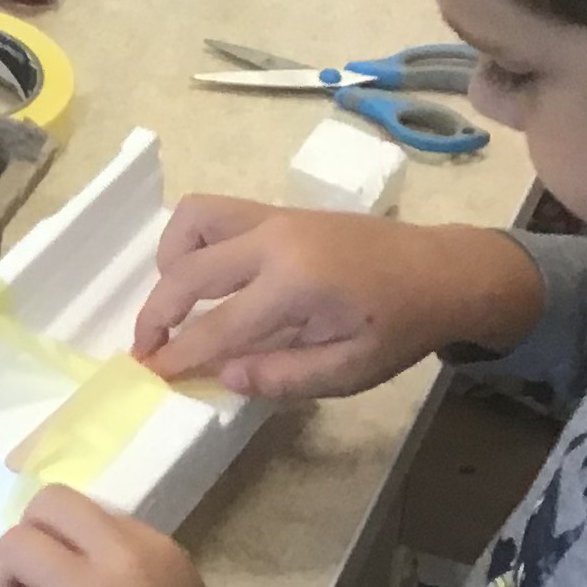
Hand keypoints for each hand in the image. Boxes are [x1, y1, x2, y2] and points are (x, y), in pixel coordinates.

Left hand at [0, 485, 311, 586]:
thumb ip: (133, 575)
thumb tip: (71, 564)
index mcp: (159, 551)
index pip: (86, 510)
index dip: (64, 541)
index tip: (64, 576)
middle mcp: (125, 560)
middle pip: (46, 506)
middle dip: (28, 542)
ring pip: (13, 546)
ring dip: (7, 580)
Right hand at [134, 199, 544, 396]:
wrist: (441, 270)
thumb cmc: (400, 326)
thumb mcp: (352, 370)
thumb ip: (284, 376)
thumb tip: (224, 375)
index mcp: (295, 284)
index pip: (217, 326)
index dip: (179, 355)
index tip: (151, 376)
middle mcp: (274, 240)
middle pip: (188, 272)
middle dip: (156, 314)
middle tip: (145, 349)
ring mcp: (273, 217)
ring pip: (192, 222)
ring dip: (170, 264)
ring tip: (174, 305)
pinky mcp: (276, 210)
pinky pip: (214, 213)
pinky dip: (192, 241)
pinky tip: (203, 276)